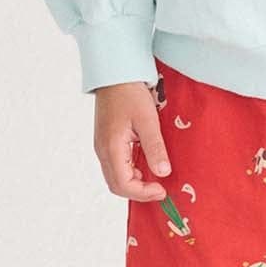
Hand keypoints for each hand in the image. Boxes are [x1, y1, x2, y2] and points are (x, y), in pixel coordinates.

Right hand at [93, 81, 171, 202]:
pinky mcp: (106, 142)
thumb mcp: (148, 120)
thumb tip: (163, 173)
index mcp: (111, 147)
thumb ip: (155, 147)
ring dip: (134, 182)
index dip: (143, 192)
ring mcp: (102, 147)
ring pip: (115, 177)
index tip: (162, 189)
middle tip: (160, 188)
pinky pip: (116, 165)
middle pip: (116, 185)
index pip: (123, 184)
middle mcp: (103, 151)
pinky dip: (130, 172)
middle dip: (138, 191)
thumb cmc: (130, 92)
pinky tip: (145, 164)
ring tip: (154, 176)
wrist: (116, 74)